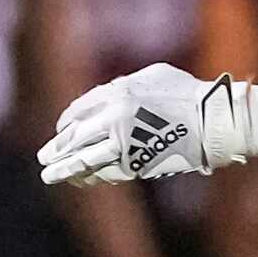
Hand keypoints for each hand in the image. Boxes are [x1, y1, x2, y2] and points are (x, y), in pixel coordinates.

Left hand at [41, 63, 241, 185]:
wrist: (214, 120)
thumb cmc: (189, 94)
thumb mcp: (154, 76)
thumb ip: (126, 85)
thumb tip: (107, 96)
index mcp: (119, 92)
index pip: (80, 110)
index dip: (67, 123)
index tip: (61, 131)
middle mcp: (116, 116)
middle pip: (76, 135)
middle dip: (57, 148)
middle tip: (43, 158)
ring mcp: (125, 141)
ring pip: (85, 158)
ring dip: (64, 169)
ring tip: (49, 176)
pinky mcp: (136, 163)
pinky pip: (107, 172)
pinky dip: (91, 177)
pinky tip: (81, 180)